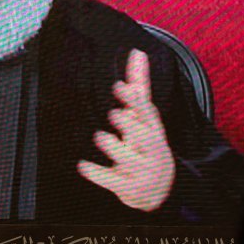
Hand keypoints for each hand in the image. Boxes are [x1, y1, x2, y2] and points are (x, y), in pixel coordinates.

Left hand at [76, 49, 175, 211]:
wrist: (161, 190)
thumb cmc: (147, 145)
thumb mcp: (145, 118)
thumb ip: (139, 87)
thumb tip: (138, 53)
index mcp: (154, 131)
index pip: (148, 114)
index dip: (135, 101)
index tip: (118, 87)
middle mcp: (152, 150)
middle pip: (145, 138)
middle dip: (130, 126)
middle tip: (113, 114)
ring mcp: (143, 170)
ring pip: (130, 160)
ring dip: (115, 148)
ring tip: (100, 136)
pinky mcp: (131, 188)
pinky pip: (114, 182)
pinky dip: (98, 174)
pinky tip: (83, 166)